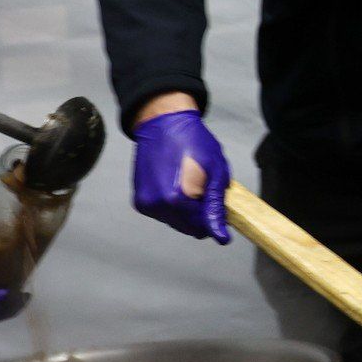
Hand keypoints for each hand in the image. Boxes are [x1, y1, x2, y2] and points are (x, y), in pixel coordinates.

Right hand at [132, 110, 230, 242]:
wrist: (163, 124)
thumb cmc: (194, 142)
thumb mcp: (216, 171)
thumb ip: (216, 207)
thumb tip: (221, 237)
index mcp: (178, 199)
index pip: (203, 228)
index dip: (215, 218)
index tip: (219, 204)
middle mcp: (158, 205)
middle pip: (189, 228)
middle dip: (201, 214)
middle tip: (205, 189)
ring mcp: (146, 204)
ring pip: (176, 222)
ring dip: (187, 211)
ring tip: (190, 183)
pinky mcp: (140, 201)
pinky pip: (163, 214)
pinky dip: (173, 205)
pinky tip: (176, 184)